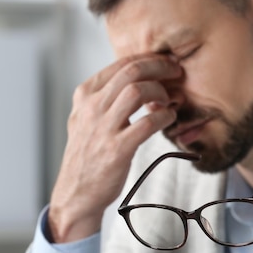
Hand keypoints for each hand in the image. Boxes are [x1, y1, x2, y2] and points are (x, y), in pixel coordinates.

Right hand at [49, 54, 181, 242]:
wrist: (76, 193)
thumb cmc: (86, 156)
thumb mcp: (83, 119)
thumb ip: (102, 98)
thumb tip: (134, 80)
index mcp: (85, 96)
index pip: (120, 63)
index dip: (149, 59)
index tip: (165, 62)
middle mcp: (91, 108)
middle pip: (131, 71)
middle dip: (160, 66)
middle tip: (176, 71)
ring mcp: (103, 128)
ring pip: (137, 91)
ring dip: (161, 91)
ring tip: (169, 100)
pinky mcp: (117, 149)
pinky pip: (148, 123)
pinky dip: (164, 117)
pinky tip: (169, 119)